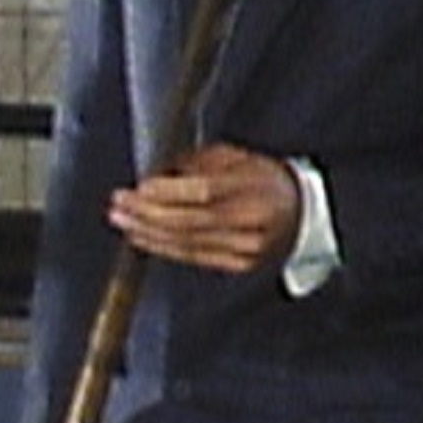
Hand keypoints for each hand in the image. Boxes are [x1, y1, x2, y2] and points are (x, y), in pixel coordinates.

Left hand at [107, 143, 301, 272]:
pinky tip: (145, 240)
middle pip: (190, 221)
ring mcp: (246, 248)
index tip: (138, 188)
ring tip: (124, 223)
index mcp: (252, 186)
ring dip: (149, 234)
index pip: (203, 191)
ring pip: (188, 243)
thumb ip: (198, 163)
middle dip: (148, 215)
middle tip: (120, 206)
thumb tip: (158, 174)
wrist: (303, 212)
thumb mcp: (237, 156)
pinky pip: (194, 257)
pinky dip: (164, 249)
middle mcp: (251, 220)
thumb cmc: (265, 178)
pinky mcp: (239, 265)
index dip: (166, 192)